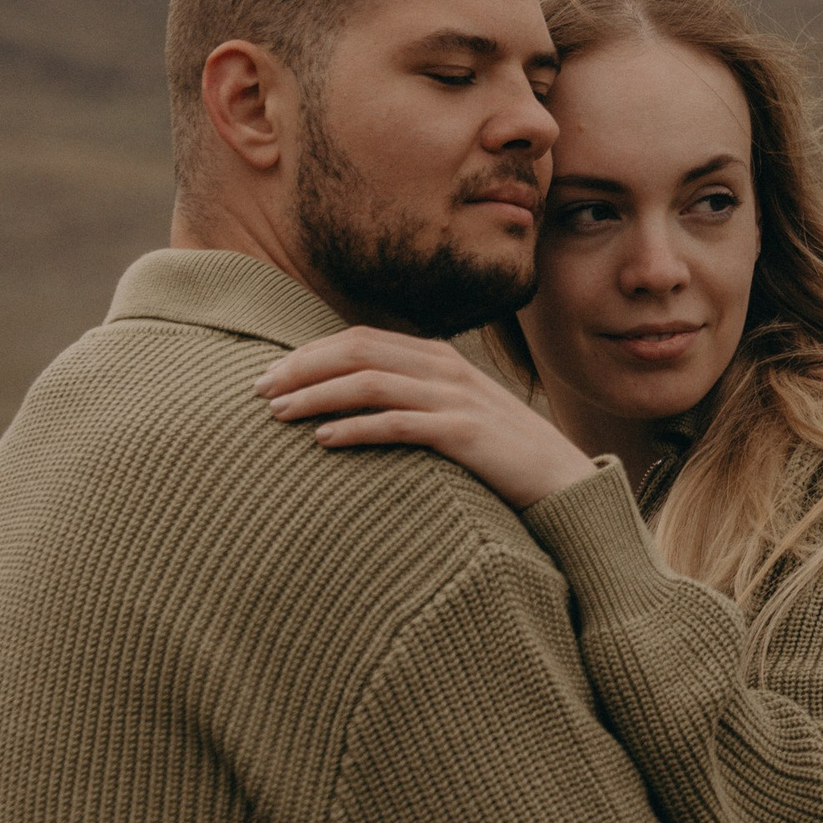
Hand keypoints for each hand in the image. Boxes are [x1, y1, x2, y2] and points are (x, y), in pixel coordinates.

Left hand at [259, 329, 598, 508]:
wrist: (564, 483)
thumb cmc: (499, 456)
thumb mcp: (454, 415)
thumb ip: (412, 400)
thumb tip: (352, 405)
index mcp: (438, 358)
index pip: (361, 339)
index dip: (310, 353)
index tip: (270, 374)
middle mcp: (445, 368)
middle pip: (358, 351)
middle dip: (302, 367)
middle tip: (257, 390)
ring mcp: (456, 399)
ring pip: (370, 383)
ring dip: (317, 395)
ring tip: (277, 413)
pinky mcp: (464, 433)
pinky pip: (398, 424)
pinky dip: (355, 428)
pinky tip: (322, 440)